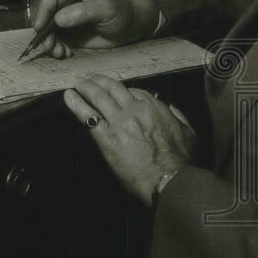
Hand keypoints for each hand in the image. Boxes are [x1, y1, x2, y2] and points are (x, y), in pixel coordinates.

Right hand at [30, 0, 159, 58]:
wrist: (130, 28)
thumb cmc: (121, 12)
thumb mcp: (106, 9)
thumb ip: (84, 12)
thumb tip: (59, 19)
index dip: (42, 12)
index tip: (40, 28)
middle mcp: (66, 3)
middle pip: (46, 16)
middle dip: (44, 33)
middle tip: (50, 47)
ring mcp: (66, 20)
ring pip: (49, 31)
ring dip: (50, 43)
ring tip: (61, 53)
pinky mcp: (69, 34)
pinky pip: (57, 41)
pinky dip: (57, 48)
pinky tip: (66, 54)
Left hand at [65, 75, 196, 204]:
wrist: (167, 178)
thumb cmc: (180, 159)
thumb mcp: (188, 132)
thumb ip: (178, 116)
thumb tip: (170, 107)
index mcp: (154, 106)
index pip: (134, 91)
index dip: (122, 91)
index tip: (116, 92)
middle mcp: (134, 109)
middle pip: (113, 88)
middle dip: (100, 81)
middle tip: (90, 78)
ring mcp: (119, 122)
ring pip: (99, 97)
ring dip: (86, 87)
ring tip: (78, 83)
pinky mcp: (106, 138)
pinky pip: (88, 116)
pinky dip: (76, 104)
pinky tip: (69, 96)